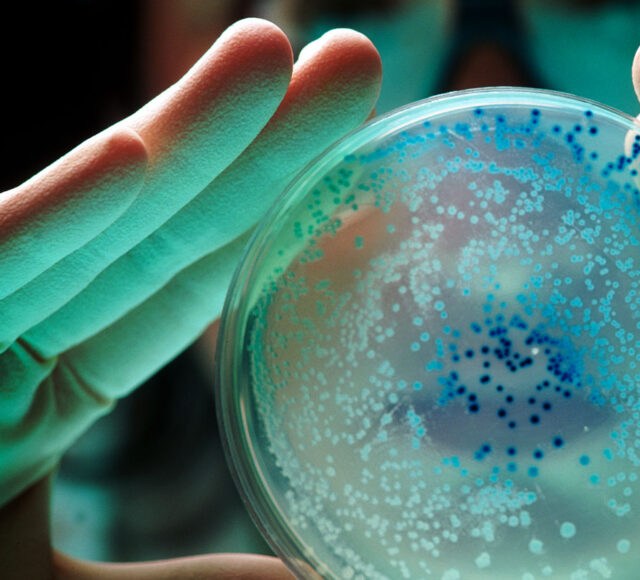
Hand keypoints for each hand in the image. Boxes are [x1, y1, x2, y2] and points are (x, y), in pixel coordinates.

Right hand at [0, 18, 379, 576]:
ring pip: (80, 225)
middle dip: (256, 142)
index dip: (271, 212)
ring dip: (180, 134)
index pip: (179, 286)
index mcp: (30, 395)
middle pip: (153, 231)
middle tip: (354, 60)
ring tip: (283, 53)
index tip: (359, 151)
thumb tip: (312, 577)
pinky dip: (56, 215)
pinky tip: (138, 155)